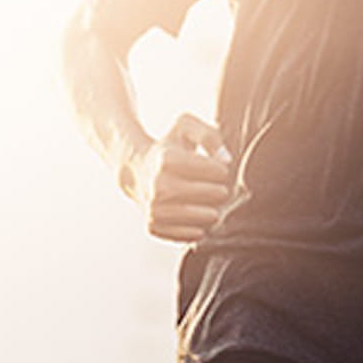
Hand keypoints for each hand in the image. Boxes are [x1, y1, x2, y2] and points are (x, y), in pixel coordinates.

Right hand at [127, 115, 234, 242]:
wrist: (136, 172)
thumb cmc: (169, 149)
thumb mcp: (185, 127)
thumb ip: (209, 135)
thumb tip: (226, 160)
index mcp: (167, 159)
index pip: (217, 170)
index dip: (221, 170)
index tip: (216, 169)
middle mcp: (157, 185)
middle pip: (214, 194)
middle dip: (221, 191)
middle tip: (216, 189)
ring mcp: (154, 208)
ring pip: (205, 218)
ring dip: (214, 212)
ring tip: (209, 204)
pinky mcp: (153, 227)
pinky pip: (191, 235)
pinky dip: (199, 228)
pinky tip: (196, 218)